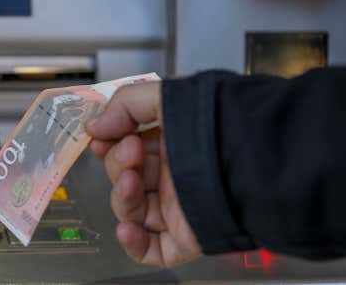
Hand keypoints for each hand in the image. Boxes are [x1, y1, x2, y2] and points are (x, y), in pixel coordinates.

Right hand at [86, 82, 201, 266]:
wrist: (252, 153)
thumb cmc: (215, 120)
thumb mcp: (164, 96)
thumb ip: (124, 106)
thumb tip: (93, 127)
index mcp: (168, 144)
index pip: (124, 150)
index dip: (108, 145)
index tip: (100, 137)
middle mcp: (171, 175)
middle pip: (124, 177)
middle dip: (119, 163)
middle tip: (131, 149)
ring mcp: (177, 208)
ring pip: (132, 211)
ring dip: (122, 196)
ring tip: (131, 178)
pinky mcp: (186, 236)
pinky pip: (152, 249)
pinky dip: (133, 243)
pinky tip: (126, 228)